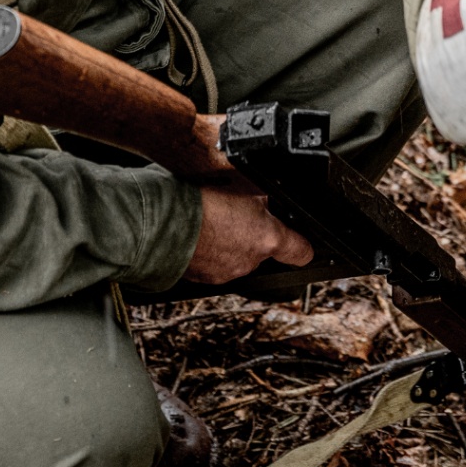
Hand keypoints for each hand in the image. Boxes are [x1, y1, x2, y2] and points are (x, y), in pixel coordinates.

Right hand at [185, 188, 312, 284]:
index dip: (302, 245)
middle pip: (263, 250)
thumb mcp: (243, 188)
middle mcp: (251, 261)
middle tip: (236, 214)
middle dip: (254, 234)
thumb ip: (262, 200)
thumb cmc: (201, 201)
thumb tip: (266, 200)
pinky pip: (215, 264)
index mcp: (268, 238)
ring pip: (238, 257)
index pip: (301, 251)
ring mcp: (228, 272)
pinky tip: (200, 234)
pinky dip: (211, 252)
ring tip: (212, 222)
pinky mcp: (206, 279)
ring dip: (231, 243)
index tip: (301, 242)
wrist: (163, 222)